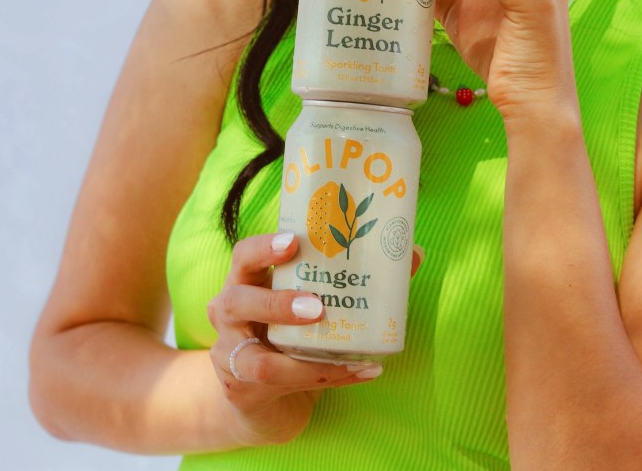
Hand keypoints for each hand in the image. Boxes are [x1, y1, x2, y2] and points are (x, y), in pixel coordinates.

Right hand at [206, 231, 382, 446]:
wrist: (262, 401)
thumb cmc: (290, 338)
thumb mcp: (313, 304)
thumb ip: (356, 279)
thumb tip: (412, 253)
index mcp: (247, 283)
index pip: (243, 256)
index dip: (263, 247)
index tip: (294, 241)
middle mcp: (230, 316)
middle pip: (232, 301)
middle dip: (275, 302)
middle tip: (316, 304)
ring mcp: (231, 357)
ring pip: (252, 358)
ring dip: (298, 356)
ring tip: (337, 349)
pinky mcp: (243, 392)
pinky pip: (282, 386)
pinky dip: (327, 376)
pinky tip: (362, 370)